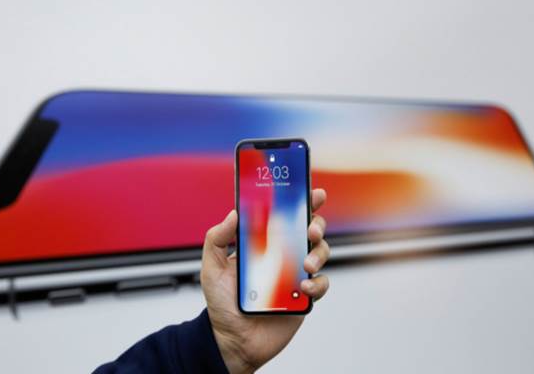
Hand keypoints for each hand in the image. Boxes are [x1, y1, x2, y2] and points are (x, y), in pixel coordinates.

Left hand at [201, 189, 329, 373]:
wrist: (232, 340)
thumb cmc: (223, 303)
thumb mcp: (211, 267)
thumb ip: (217, 238)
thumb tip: (234, 213)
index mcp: (263, 243)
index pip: (284, 215)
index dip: (300, 201)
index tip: (311, 191)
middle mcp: (283, 255)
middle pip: (309, 229)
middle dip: (316, 223)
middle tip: (310, 229)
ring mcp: (295, 274)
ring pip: (320, 253)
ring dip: (319, 252)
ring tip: (306, 263)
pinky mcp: (304, 296)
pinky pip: (322, 284)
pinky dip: (318, 283)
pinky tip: (304, 287)